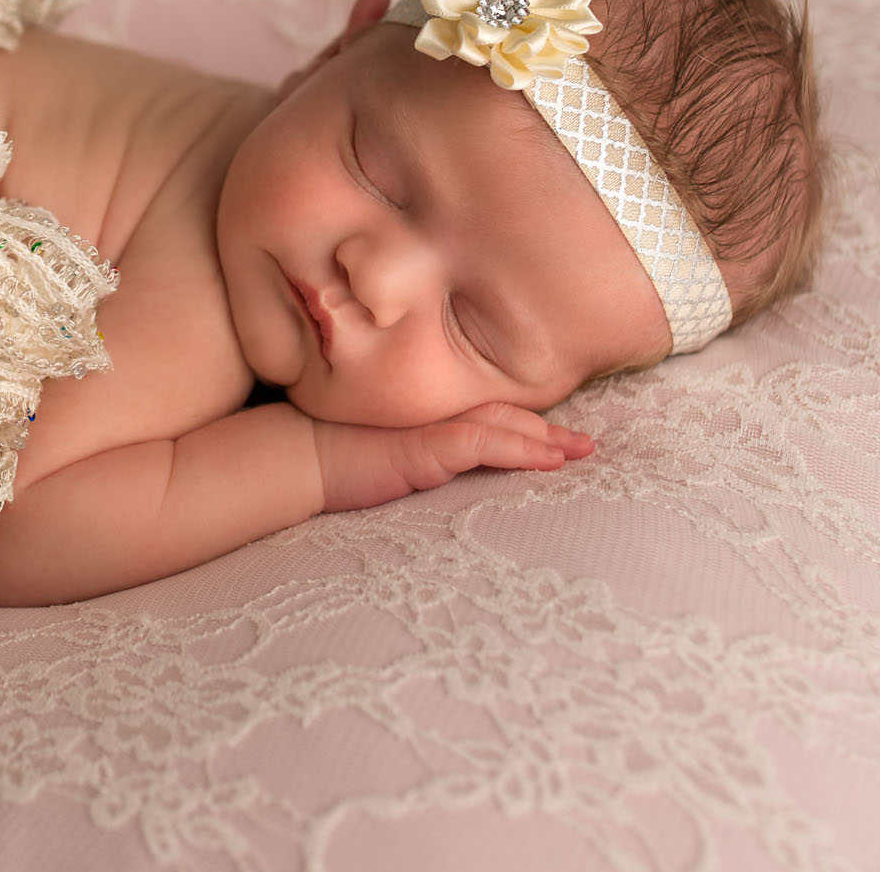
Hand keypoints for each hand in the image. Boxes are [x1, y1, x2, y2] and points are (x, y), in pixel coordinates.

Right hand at [312, 403, 595, 513]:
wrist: (292, 456)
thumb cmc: (326, 456)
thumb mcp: (376, 452)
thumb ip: (408, 451)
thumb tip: (428, 468)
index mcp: (423, 413)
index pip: (484, 411)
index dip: (522, 421)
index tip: (556, 435)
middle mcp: (432, 411)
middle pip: (503, 413)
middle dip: (548, 429)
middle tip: (587, 444)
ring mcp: (430, 425)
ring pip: (503, 425)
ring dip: (547, 440)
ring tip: (582, 452)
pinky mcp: (426, 445)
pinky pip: (486, 444)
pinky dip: (523, 449)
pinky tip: (552, 460)